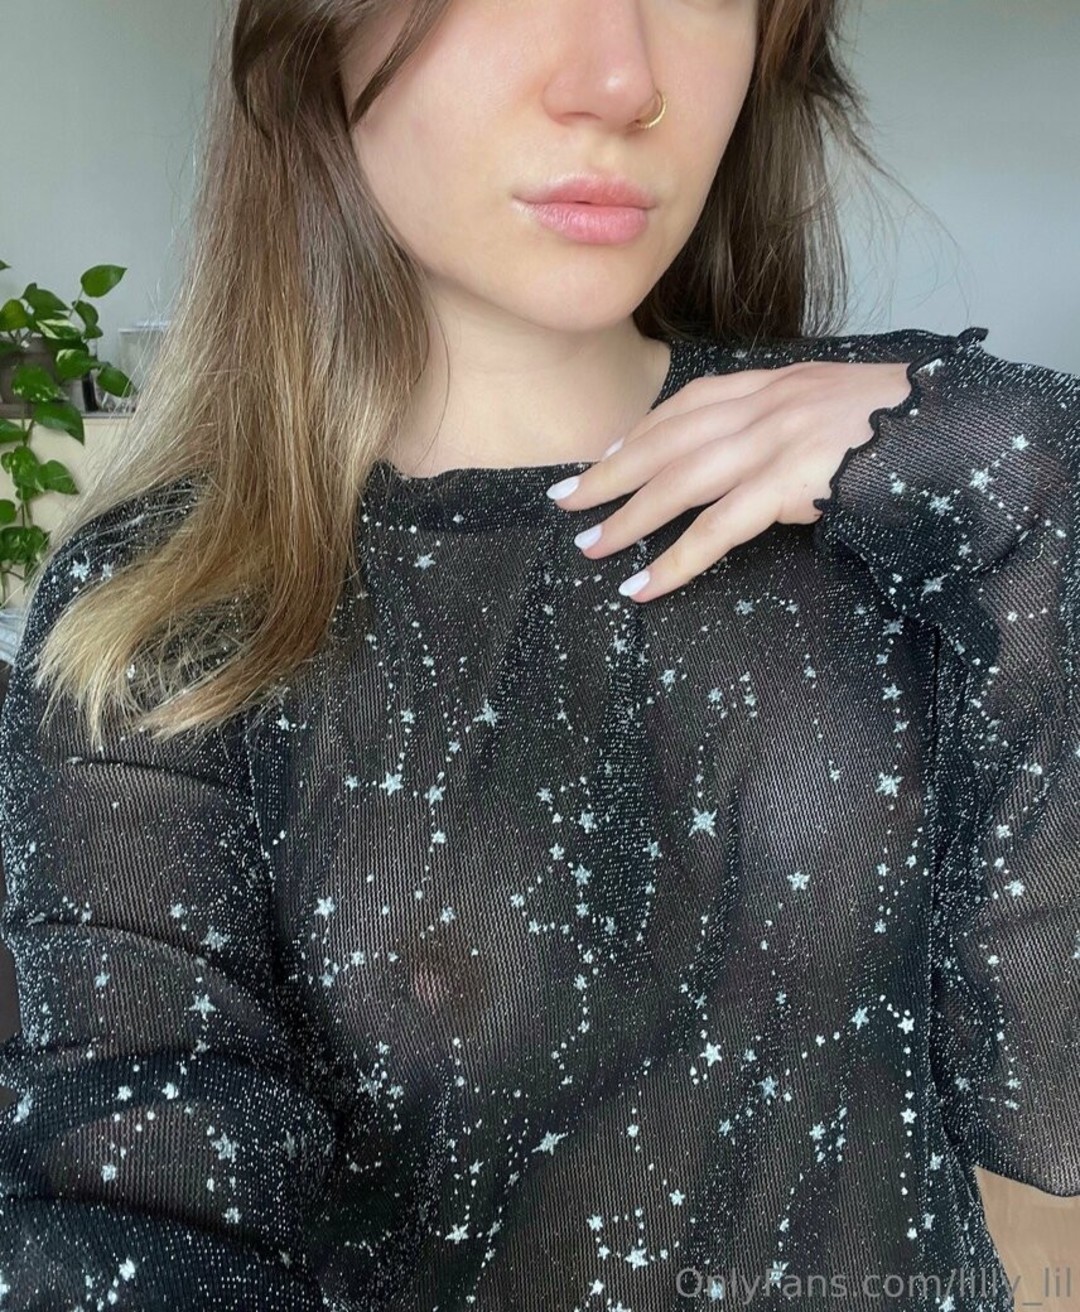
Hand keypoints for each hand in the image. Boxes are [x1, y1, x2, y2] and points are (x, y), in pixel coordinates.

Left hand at [545, 359, 913, 602]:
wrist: (947, 420)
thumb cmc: (896, 420)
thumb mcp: (831, 401)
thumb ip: (784, 417)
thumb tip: (750, 451)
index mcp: (771, 383)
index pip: (687, 404)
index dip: (639, 431)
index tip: (604, 453)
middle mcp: (761, 405)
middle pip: (665, 441)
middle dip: (610, 472)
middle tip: (565, 500)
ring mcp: (771, 442)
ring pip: (678, 483)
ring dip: (627, 517)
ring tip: (590, 546)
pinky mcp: (786, 484)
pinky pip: (715, 530)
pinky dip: (673, 560)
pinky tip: (643, 585)